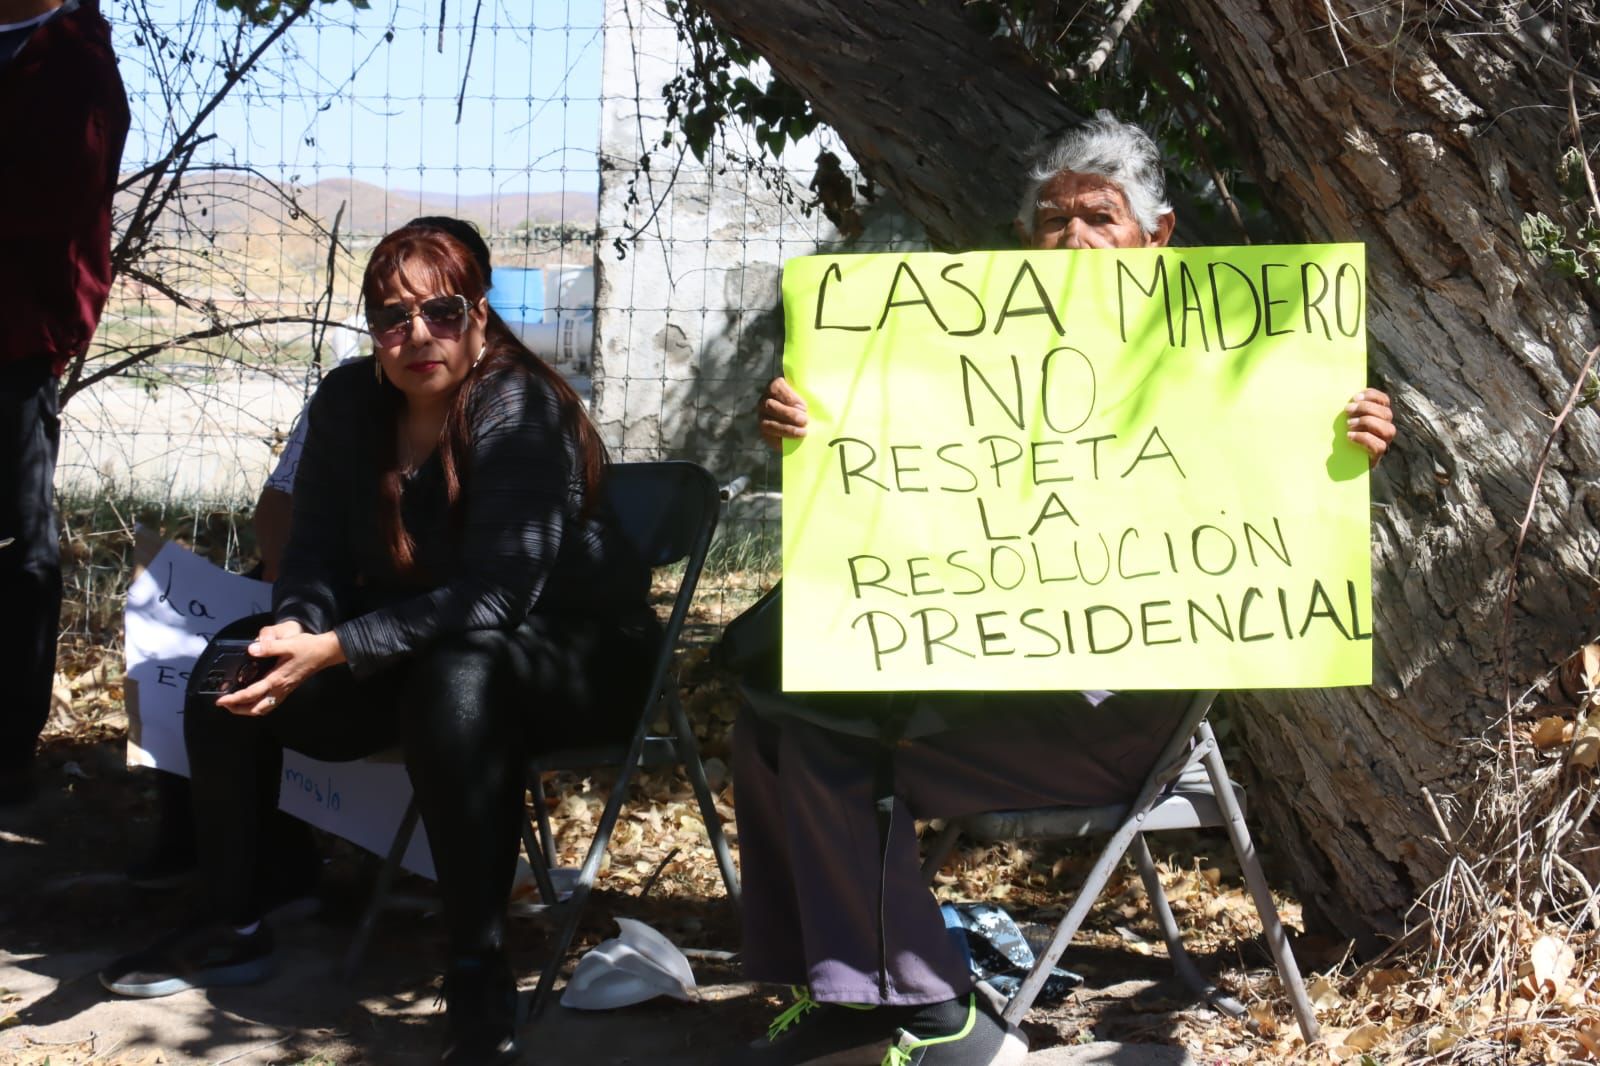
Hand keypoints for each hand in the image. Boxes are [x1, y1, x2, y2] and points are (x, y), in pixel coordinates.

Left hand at [215, 621, 345, 716]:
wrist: (325, 652)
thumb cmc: (307, 647)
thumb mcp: (288, 644)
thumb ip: (269, 647)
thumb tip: (251, 649)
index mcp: (277, 679)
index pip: (252, 694)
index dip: (234, 699)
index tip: (221, 699)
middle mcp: (280, 689)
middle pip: (256, 708)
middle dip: (238, 709)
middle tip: (225, 704)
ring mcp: (285, 691)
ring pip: (263, 709)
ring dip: (248, 710)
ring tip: (236, 705)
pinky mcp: (288, 689)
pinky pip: (270, 704)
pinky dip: (258, 706)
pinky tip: (253, 700)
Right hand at [758, 376, 807, 451]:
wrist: (803, 424)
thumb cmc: (808, 406)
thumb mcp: (810, 396)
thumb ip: (813, 395)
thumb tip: (825, 395)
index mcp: (776, 387)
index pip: (777, 388)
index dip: (790, 398)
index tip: (804, 407)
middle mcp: (765, 401)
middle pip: (770, 406)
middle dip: (789, 414)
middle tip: (805, 421)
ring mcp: (762, 417)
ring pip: (768, 423)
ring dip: (787, 429)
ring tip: (802, 432)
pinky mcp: (764, 433)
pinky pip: (769, 437)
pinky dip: (782, 439)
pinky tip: (794, 440)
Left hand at [1347, 388, 1395, 466]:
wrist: (1339, 464)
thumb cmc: (1340, 437)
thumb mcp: (1343, 420)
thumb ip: (1348, 409)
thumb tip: (1344, 398)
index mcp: (1379, 416)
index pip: (1384, 400)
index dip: (1372, 396)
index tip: (1355, 397)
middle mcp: (1385, 428)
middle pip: (1386, 413)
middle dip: (1366, 408)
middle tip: (1347, 410)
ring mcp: (1384, 442)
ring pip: (1387, 429)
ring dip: (1367, 422)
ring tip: (1349, 424)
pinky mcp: (1378, 455)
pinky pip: (1379, 445)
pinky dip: (1364, 438)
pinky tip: (1350, 436)